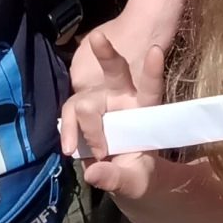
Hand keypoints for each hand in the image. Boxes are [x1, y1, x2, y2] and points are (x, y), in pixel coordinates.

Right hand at [62, 31, 165, 201]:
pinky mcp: (83, 111)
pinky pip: (68, 114)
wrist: (121, 177)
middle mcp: (123, 99)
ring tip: (76, 152)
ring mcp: (101, 103)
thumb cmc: (137, 176)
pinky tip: (68, 147)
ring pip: (83, 101)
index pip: (151, 89)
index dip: (153, 71)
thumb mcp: (134, 184)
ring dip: (77, 125)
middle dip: (106, 54)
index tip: (156, 50)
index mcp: (145, 111)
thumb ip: (117, 179)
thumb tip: (94, 173)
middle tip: (97, 38)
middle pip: (115, 72)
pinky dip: (66, 131)